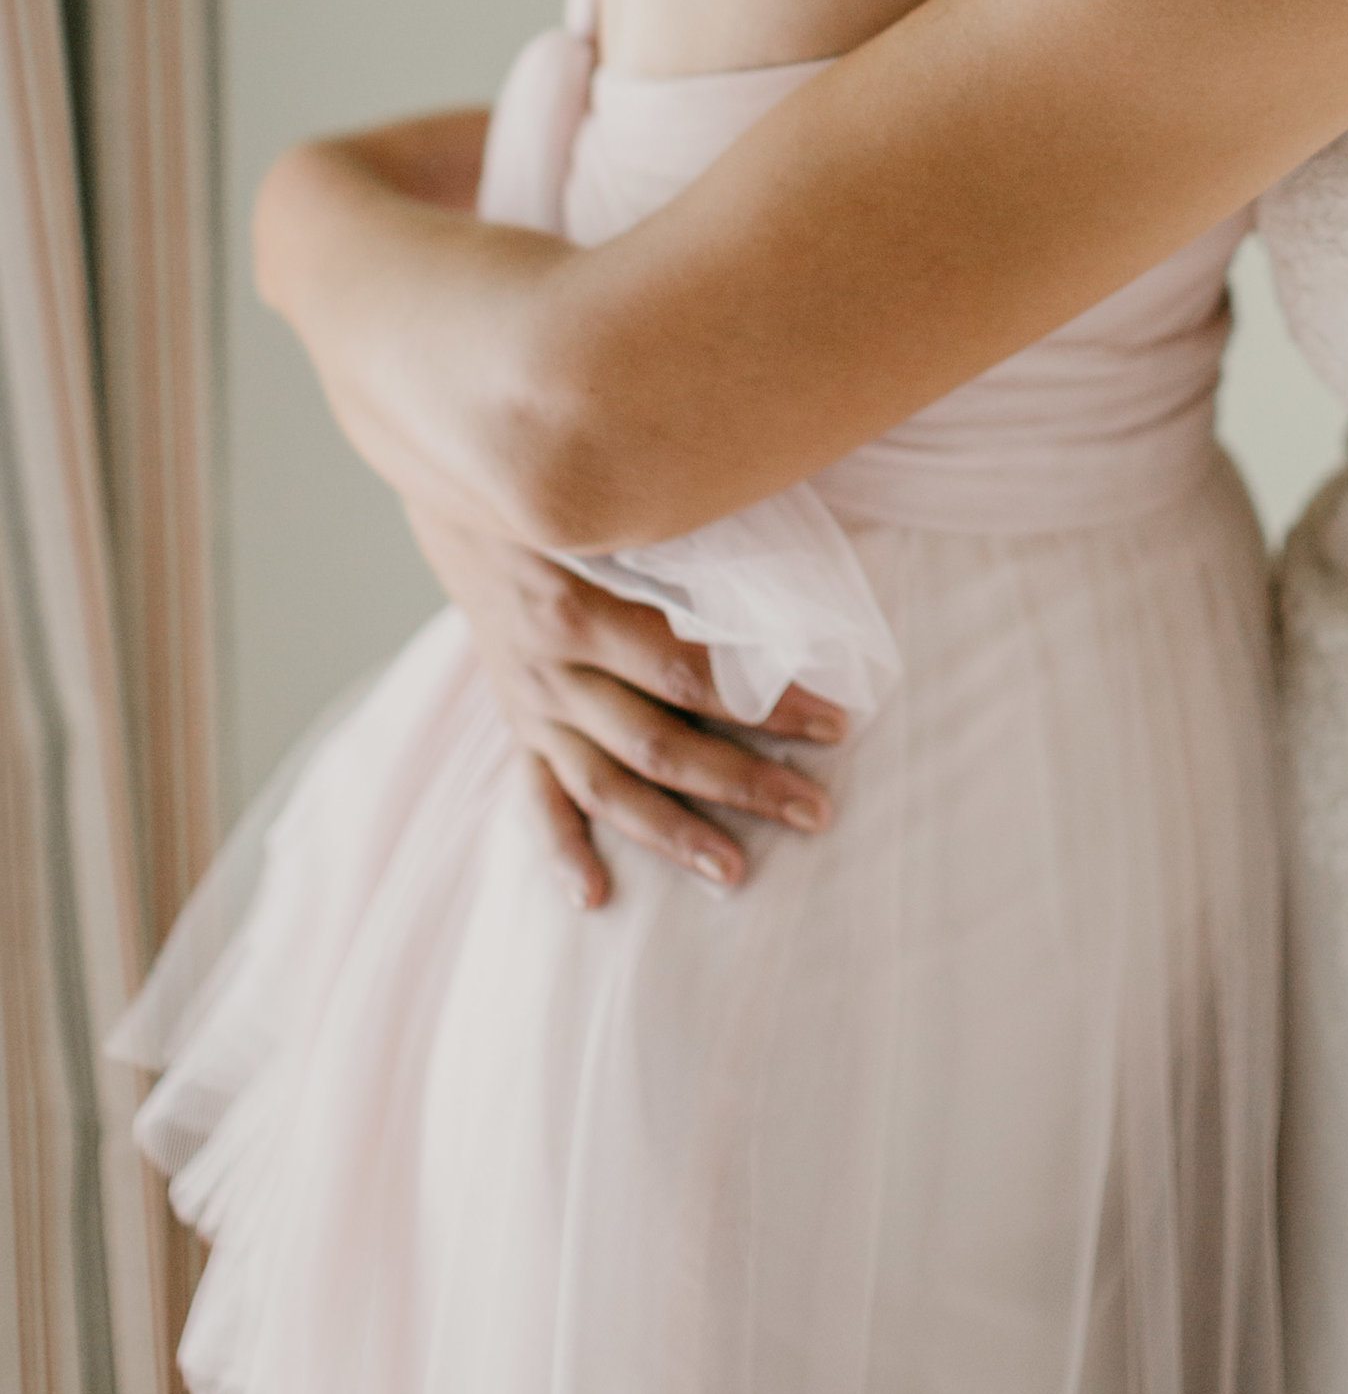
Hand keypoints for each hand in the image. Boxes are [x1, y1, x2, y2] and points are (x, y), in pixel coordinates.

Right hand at [408, 501, 843, 906]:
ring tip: (736, 871)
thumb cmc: (572, 496)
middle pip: (657, 743)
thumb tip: (792, 570)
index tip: (836, 723)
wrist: (465, 497)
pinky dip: (564, 849)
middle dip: (740, 781)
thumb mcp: (617, 511)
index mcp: (577, 608)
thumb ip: (687, 542)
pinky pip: (538, 799)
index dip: (764, 702)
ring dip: (672, 833)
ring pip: (607, 786)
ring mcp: (532, 706)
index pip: (688, 672)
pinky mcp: (519, 726)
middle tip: (815, 812)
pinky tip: (596, 897)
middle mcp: (551, 669)